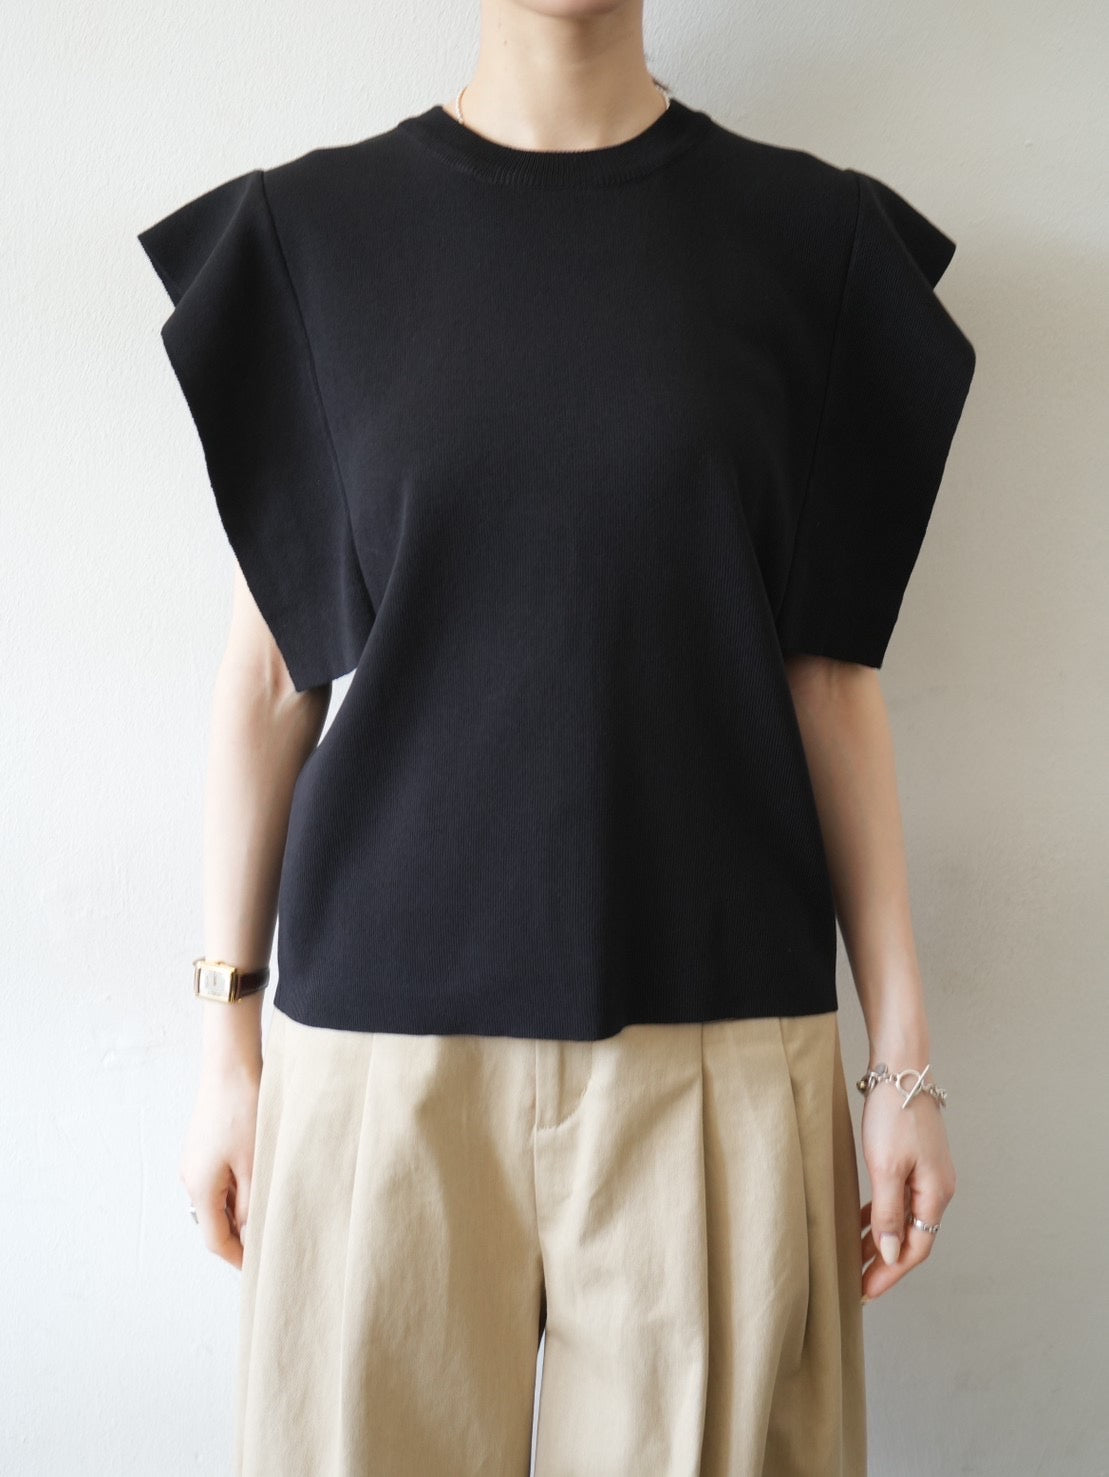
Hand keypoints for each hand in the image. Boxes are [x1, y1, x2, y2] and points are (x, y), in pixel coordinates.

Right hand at [179, 1044, 261, 1269]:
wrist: (230, 1063)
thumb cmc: (243, 1109)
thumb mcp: (254, 1164)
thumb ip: (251, 1205)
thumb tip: (249, 1235)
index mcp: (199, 1188)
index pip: (215, 1239)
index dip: (238, 1257)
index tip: (260, 1268)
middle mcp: (190, 1177)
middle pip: (214, 1221)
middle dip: (240, 1234)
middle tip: (272, 1238)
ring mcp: (195, 1160)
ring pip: (218, 1199)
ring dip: (241, 1208)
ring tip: (272, 1207)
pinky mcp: (204, 1145)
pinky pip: (219, 1179)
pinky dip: (238, 1188)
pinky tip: (261, 1179)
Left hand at [859, 1077, 955, 1301]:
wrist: (902, 1068)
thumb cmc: (894, 1113)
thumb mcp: (885, 1166)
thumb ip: (888, 1212)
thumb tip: (890, 1255)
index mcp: (936, 1194)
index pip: (916, 1249)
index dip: (890, 1273)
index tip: (865, 1292)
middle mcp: (938, 1188)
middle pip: (913, 1238)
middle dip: (886, 1263)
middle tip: (858, 1284)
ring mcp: (929, 1173)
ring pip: (905, 1219)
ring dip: (882, 1241)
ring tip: (854, 1259)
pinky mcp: (917, 1160)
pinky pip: (901, 1199)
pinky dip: (884, 1216)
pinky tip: (864, 1222)